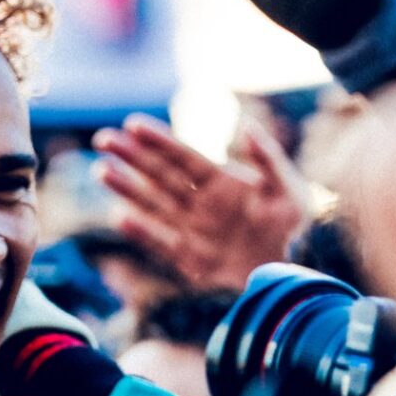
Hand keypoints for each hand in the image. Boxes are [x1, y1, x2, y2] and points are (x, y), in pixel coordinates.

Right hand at [95, 115, 309, 292]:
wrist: (293, 271)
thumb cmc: (294, 227)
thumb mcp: (289, 190)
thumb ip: (269, 159)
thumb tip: (247, 126)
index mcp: (221, 181)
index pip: (183, 155)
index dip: (159, 140)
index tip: (132, 125)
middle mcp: (200, 202)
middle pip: (160, 175)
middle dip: (132, 157)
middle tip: (103, 139)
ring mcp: (192, 230)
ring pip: (154, 204)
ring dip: (128, 189)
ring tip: (102, 171)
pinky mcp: (190, 259)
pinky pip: (161, 242)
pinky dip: (142, 231)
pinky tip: (121, 217)